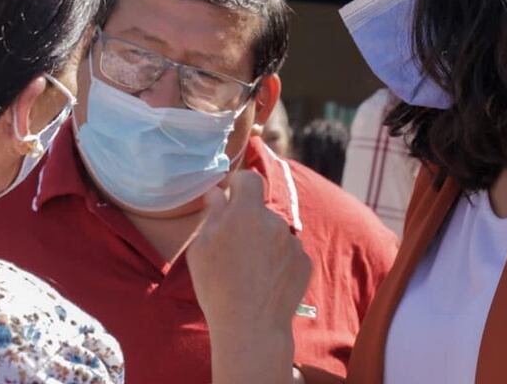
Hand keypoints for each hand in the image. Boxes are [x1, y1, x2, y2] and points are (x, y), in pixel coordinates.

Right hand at [187, 170, 311, 383]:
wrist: (251, 328)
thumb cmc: (217, 287)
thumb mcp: (201, 247)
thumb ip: (212, 213)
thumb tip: (218, 193)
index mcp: (247, 212)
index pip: (249, 178)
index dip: (238, 184)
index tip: (230, 195)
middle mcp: (275, 222)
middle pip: (260, 210)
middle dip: (247, 221)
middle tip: (232, 246)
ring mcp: (293, 243)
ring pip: (275, 232)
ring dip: (264, 242)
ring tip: (249, 271)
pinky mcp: (305, 263)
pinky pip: (289, 252)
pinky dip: (279, 260)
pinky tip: (265, 281)